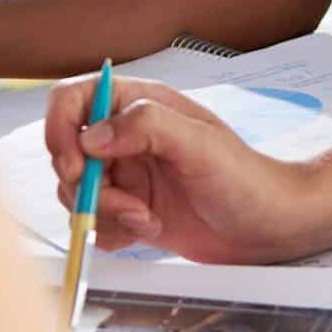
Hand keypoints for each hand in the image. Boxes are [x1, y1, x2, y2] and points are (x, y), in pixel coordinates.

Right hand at [44, 75, 323, 262]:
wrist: (270, 226)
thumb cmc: (246, 178)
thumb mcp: (200, 143)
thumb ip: (147, 126)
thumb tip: (94, 136)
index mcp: (139, 105)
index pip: (73, 99)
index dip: (61, 129)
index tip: (77, 164)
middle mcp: (127, 137)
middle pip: (68, 153)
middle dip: (86, 185)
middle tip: (122, 202)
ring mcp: (127, 174)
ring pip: (77, 192)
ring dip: (103, 212)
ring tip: (145, 218)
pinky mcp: (130, 209)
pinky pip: (94, 221)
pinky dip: (111, 232)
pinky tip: (146, 230)